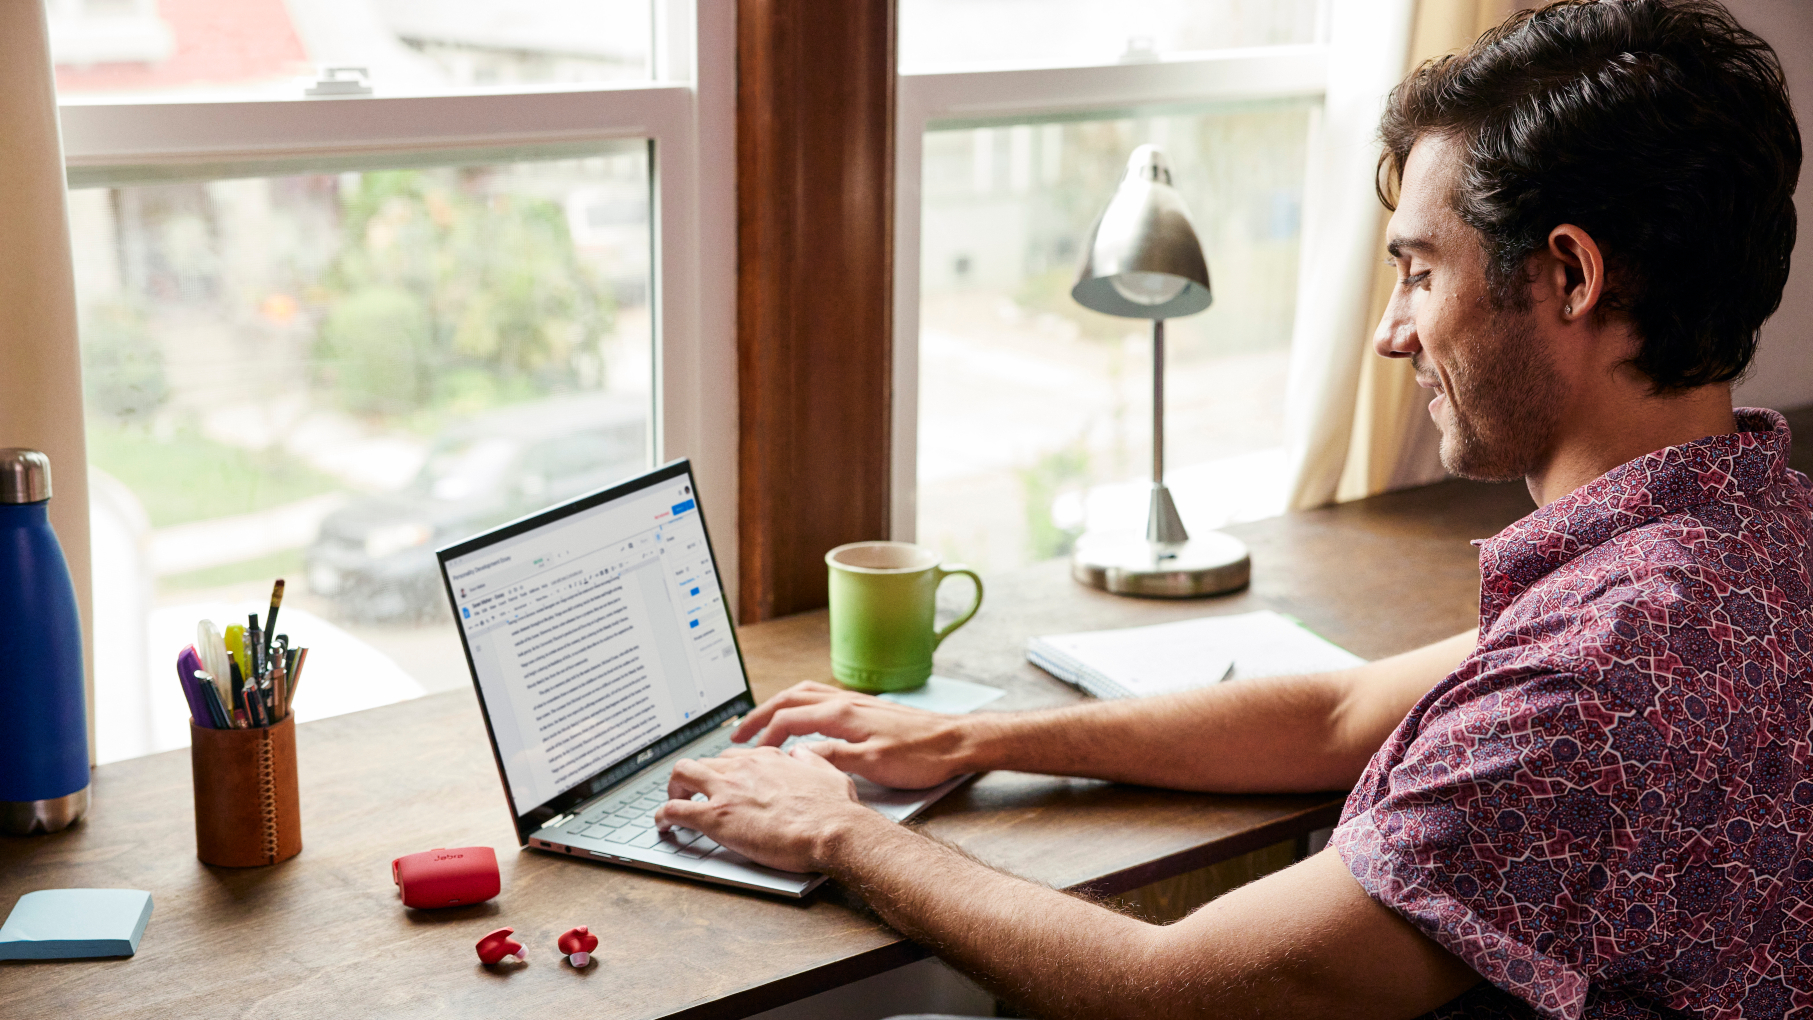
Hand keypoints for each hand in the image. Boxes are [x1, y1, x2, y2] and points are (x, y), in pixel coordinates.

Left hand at [655, 745, 877, 872]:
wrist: (831, 830)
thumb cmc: (834, 810)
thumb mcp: (829, 773)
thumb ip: (810, 760)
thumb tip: (801, 752)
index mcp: (768, 759)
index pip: (734, 757)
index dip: (724, 770)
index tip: (721, 781)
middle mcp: (743, 768)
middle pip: (704, 762)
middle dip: (693, 777)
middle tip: (691, 793)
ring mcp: (726, 790)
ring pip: (682, 774)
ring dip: (673, 788)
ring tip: (672, 803)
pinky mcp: (715, 817)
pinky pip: (674, 810)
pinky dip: (663, 816)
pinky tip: (664, 826)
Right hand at [731, 681, 973, 789]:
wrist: (955, 741)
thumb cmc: (920, 754)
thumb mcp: (873, 764)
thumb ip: (833, 758)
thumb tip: (798, 758)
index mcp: (842, 713)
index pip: (788, 718)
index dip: (764, 735)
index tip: (749, 752)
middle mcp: (845, 701)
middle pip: (790, 698)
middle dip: (761, 714)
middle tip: (740, 732)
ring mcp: (856, 702)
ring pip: (806, 694)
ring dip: (780, 706)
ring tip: (763, 723)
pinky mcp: (867, 708)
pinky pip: (822, 698)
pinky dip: (801, 705)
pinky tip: (804, 720)